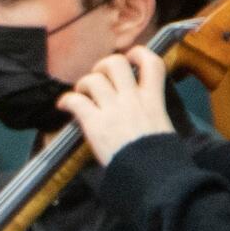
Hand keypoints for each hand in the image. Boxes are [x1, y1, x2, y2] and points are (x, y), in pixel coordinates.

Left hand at [57, 46, 173, 165]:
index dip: (139, 54)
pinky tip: (64, 106)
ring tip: (82, 94)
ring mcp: (113, 110)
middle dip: (103, 65)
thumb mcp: (165, 129)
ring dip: (83, 84)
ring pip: (93, 79)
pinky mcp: (95, 123)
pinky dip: (66, 101)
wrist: (154, 177)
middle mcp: (133, 99)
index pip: (153, 64)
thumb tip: (146, 117)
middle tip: (100, 78)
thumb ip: (154, 116)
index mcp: (154, 101)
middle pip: (116, 63)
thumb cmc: (161, 159)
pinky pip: (75, 101)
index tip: (131, 58)